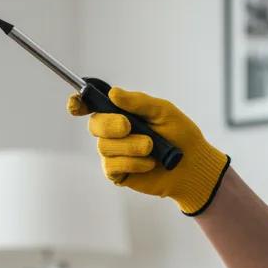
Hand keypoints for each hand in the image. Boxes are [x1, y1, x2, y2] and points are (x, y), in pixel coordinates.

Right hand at [68, 87, 228, 215]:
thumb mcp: (162, 111)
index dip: (79, 103)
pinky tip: (149, 163)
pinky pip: (112, 166)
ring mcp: (114, 153)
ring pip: (104, 147)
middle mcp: (114, 132)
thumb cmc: (180, 135)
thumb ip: (138, 102)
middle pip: (94, 124)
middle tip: (129, 126)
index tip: (75, 105)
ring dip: (129, 146)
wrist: (191, 166)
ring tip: (151, 148)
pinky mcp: (119, 173)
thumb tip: (112, 93)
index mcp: (121, 112)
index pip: (92, 105)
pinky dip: (132, 163)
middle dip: (110, 124)